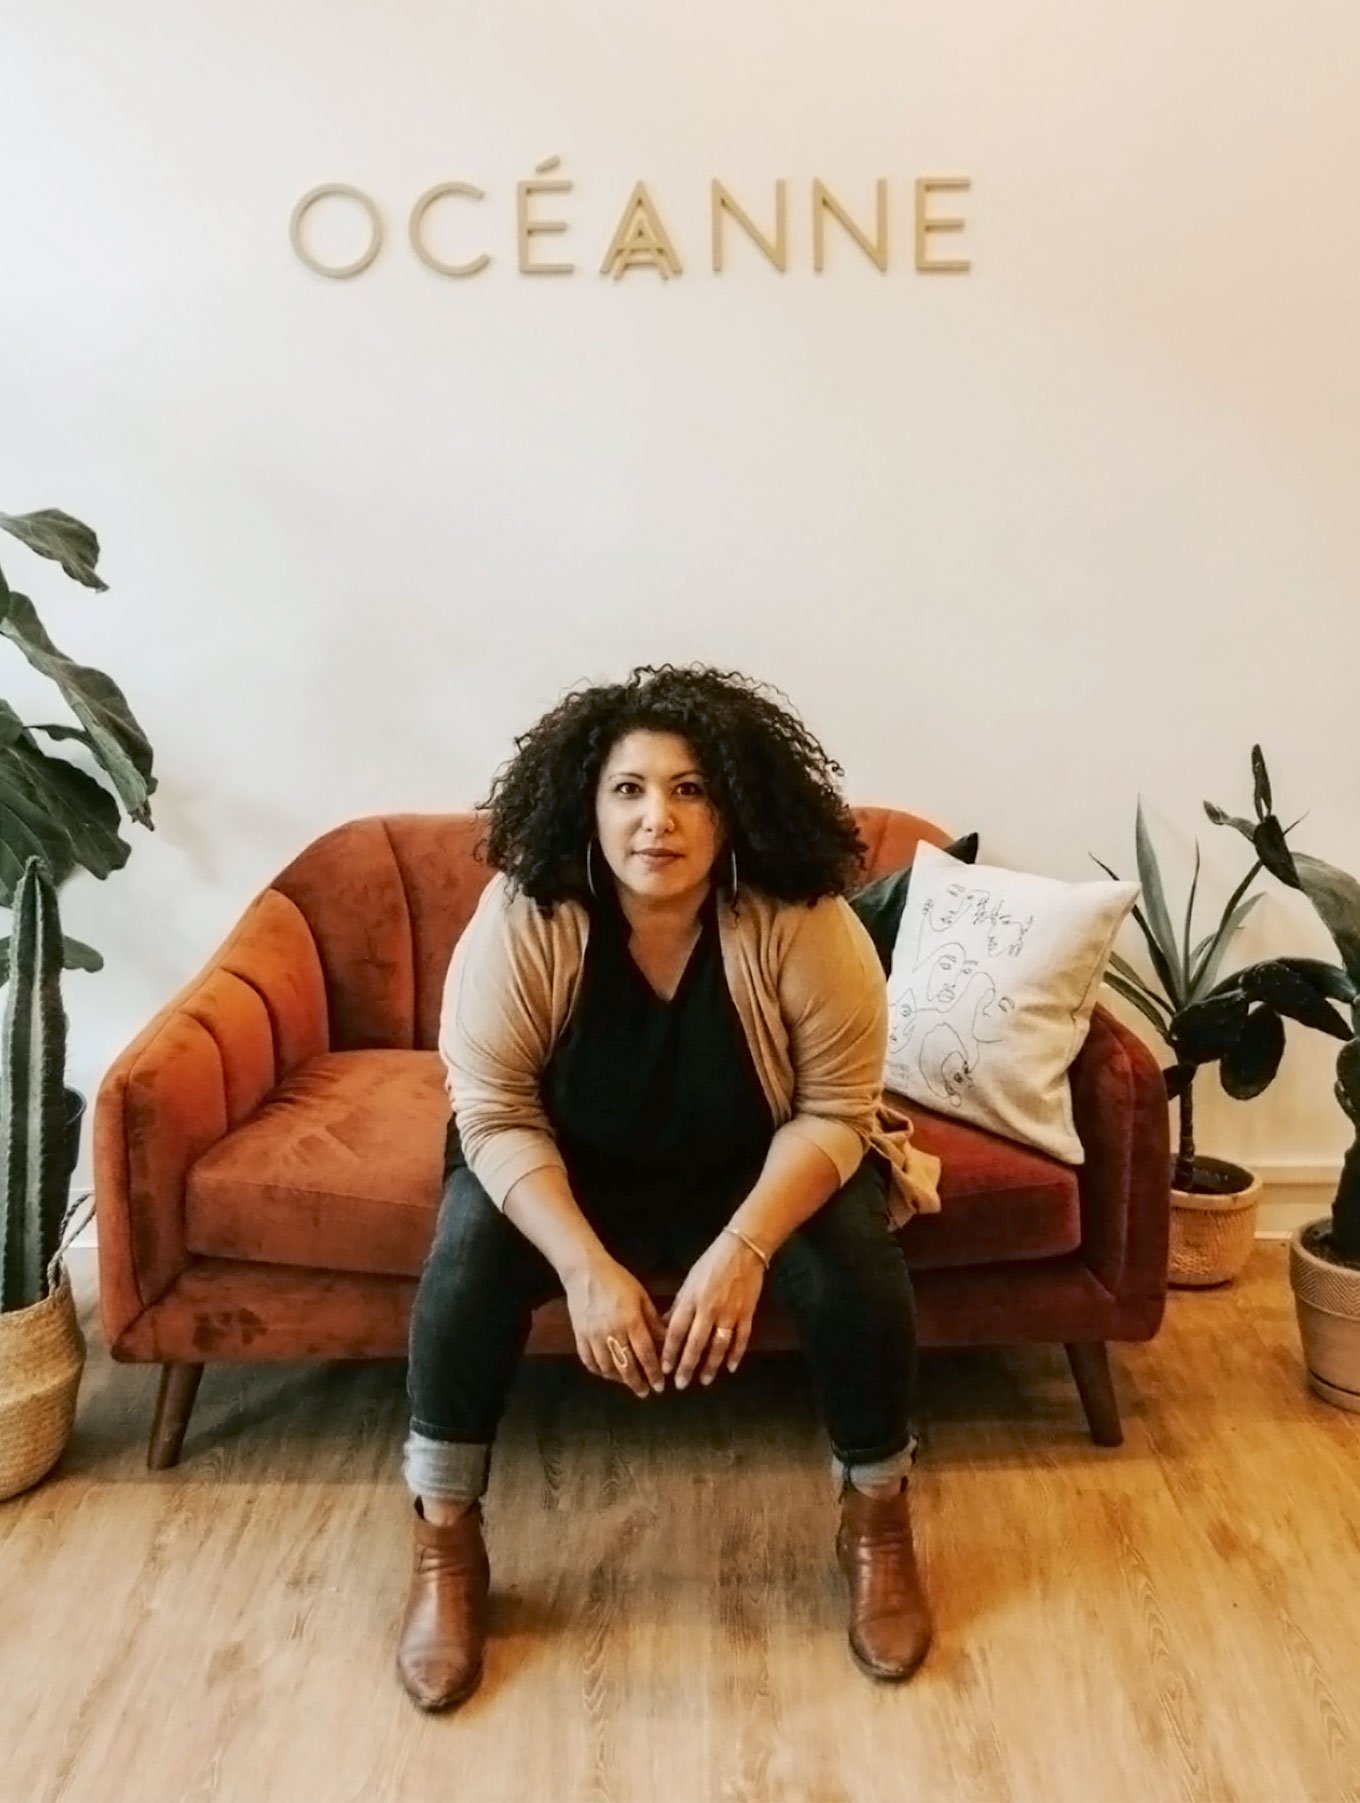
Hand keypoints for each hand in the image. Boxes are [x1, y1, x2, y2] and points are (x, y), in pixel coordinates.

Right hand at [563, 1254, 664, 1398]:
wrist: (585, 1272)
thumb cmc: (618, 1280)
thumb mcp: (641, 1296)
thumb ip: (653, 1320)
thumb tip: (667, 1341)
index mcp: (631, 1321)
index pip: (645, 1354)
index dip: (653, 1372)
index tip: (660, 1386)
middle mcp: (612, 1332)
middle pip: (626, 1366)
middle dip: (637, 1383)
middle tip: (645, 1392)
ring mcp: (594, 1336)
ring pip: (607, 1367)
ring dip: (619, 1379)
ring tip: (628, 1383)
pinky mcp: (580, 1336)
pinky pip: (589, 1361)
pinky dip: (599, 1371)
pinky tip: (608, 1373)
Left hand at [662, 1232, 765, 1389]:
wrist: (742, 1250)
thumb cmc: (711, 1264)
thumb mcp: (689, 1282)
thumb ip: (678, 1306)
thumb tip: (664, 1326)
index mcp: (691, 1300)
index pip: (676, 1331)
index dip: (670, 1352)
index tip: (664, 1369)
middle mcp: (708, 1309)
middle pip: (696, 1344)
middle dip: (687, 1366)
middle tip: (681, 1384)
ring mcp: (729, 1313)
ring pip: (719, 1346)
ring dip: (711, 1365)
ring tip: (705, 1380)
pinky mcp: (746, 1313)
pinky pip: (741, 1339)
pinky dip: (736, 1354)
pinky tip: (731, 1367)